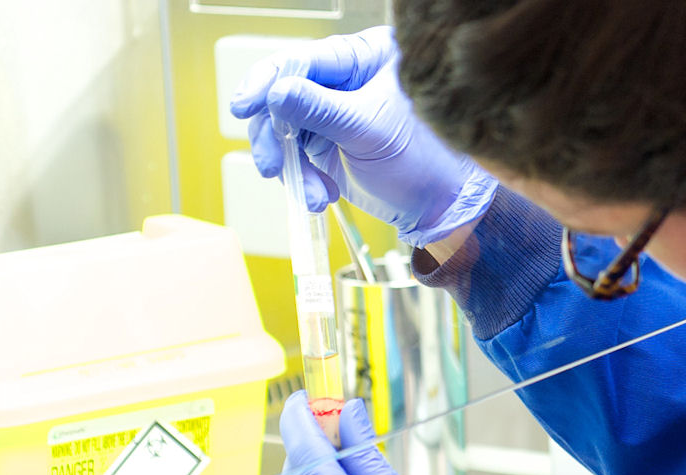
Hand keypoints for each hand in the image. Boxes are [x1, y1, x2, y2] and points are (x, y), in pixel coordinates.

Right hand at [230, 26, 495, 246]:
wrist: (439, 206)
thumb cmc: (424, 160)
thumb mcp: (368, 131)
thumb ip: (319, 110)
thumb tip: (275, 93)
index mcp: (366, 57)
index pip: (305, 60)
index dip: (268, 81)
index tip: (246, 106)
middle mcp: (346, 78)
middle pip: (284, 94)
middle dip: (275, 135)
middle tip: (271, 165)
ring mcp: (333, 110)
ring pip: (284, 127)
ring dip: (289, 165)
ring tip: (311, 193)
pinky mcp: (326, 140)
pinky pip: (295, 152)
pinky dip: (301, 177)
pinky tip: (319, 195)